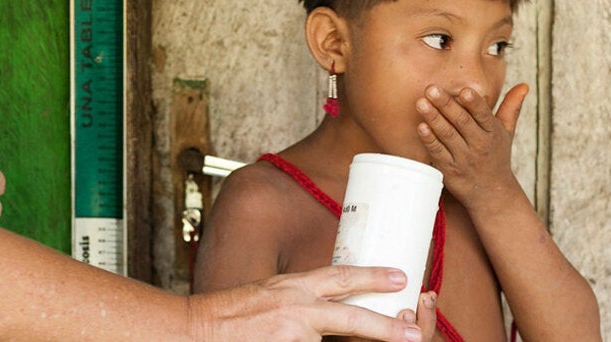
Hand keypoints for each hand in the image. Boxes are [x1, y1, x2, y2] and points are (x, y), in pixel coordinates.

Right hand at [193, 266, 423, 340]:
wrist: (197, 329)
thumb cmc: (230, 314)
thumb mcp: (271, 295)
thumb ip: (300, 301)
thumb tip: (327, 314)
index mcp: (293, 286)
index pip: (340, 276)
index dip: (372, 275)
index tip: (400, 277)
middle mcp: (295, 307)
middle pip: (351, 317)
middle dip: (386, 327)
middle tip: (413, 333)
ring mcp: (292, 333)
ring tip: (312, 333)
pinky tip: (283, 341)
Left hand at [414, 83, 527, 207]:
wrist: (492, 194)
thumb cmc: (497, 156)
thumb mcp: (507, 133)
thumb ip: (511, 108)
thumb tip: (524, 85)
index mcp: (493, 133)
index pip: (484, 115)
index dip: (474, 103)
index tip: (464, 90)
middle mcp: (479, 145)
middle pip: (462, 123)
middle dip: (446, 105)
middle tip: (431, 89)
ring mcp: (464, 158)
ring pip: (448, 136)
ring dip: (434, 119)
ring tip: (421, 103)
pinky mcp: (449, 170)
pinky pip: (438, 153)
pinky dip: (429, 140)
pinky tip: (421, 127)